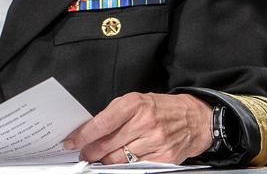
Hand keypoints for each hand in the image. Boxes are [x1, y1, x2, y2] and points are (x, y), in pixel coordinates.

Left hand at [63, 93, 211, 164]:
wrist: (194, 118)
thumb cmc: (161, 108)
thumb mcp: (136, 101)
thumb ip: (113, 114)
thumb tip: (90, 130)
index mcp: (135, 104)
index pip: (102, 123)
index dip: (83, 135)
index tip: (72, 141)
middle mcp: (145, 122)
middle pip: (107, 144)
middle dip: (90, 151)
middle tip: (83, 153)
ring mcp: (155, 141)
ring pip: (118, 159)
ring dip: (105, 161)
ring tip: (100, 158)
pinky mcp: (164, 157)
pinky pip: (135, 166)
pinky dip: (124, 165)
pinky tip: (120, 161)